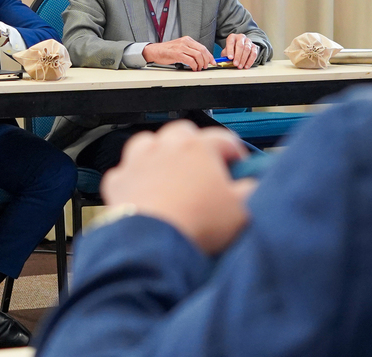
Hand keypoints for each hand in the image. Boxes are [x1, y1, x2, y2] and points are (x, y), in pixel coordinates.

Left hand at [100, 121, 255, 254]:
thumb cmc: (197, 222)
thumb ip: (251, 191)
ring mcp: (138, 160)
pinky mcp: (119, 180)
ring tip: (170, 172)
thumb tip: (252, 185)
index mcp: (197, 147)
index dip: (235, 152)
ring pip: (148, 143)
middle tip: (203, 166)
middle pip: (182, 132)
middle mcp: (165, 146)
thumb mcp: (241, 210)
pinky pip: (126, 171)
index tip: (239, 166)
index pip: (223, 138)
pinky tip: (143, 191)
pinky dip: (134, 178)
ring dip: (159, 153)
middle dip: (194, 144)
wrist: (153, 240)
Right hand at [142, 36, 214, 70]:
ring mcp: (181, 47)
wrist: (154, 51)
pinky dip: (194, 66)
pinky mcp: (177, 53)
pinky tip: (193, 68)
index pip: (203, 47)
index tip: (212, 61)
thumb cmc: (166, 51)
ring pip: (198, 55)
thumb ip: (190, 50)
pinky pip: (190, 60)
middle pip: (202, 51)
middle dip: (206, 60)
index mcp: (187, 39)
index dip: (209, 56)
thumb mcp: (180, 47)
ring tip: (199, 68)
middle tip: (206, 66)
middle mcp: (185, 42)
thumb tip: (201, 58)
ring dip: (201, 64)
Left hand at [221, 33, 258, 68]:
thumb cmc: (231, 49)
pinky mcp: (254, 46)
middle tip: (235, 64)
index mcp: (232, 37)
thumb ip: (225, 55)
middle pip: (240, 46)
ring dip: (244, 59)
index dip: (230, 51)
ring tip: (240, 66)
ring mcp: (248, 41)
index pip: (231, 43)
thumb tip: (227, 60)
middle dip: (238, 56)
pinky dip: (250, 61)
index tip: (230, 58)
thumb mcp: (226, 51)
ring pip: (247, 49)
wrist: (239, 46)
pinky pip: (254, 53)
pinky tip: (246, 66)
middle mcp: (241, 37)